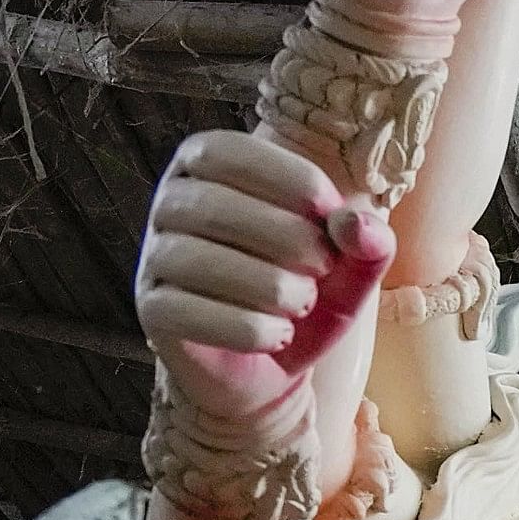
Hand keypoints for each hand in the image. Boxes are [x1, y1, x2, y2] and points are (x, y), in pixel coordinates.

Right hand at [135, 129, 394, 422]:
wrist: (269, 367)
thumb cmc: (301, 296)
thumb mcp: (348, 268)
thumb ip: (366, 240)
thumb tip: (357, 224)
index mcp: (206, 168)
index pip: (232, 152)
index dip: (290, 178)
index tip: (331, 213)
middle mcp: (170, 204)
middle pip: (214, 207)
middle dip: (287, 238)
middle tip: (322, 270)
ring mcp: (153, 257)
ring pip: (199, 261)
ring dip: (270, 288)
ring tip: (302, 304)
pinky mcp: (152, 310)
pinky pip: (190, 313)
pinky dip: (249, 328)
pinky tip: (278, 335)